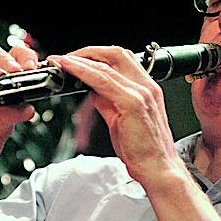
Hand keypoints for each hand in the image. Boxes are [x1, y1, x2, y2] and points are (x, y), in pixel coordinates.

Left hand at [49, 46, 180, 183]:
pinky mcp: (132, 103)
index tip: (77, 59)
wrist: (158, 169)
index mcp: (146, 88)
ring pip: (107, 65)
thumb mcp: (121, 121)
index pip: (121, 59)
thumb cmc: (143, 151)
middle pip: (116, 53)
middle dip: (88, 51)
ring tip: (62, 61)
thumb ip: (108, 103)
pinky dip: (84, 72)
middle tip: (66, 58)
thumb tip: (92, 91)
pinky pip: (103, 80)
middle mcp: (146, 86)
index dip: (97, 55)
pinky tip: (71, 70)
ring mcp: (141, 93)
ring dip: (80, 59)